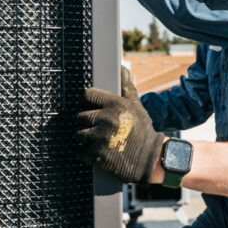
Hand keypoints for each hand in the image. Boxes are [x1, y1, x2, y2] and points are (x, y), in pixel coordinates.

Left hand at [76, 68, 163, 182]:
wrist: (149, 159)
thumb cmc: (143, 131)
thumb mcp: (137, 106)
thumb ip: (126, 87)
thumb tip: (122, 69)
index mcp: (115, 104)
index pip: (87, 95)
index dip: (87, 102)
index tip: (90, 108)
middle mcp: (106, 119)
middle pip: (79, 116)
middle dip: (86, 122)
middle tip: (96, 127)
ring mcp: (100, 138)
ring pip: (78, 134)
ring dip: (85, 138)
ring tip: (98, 140)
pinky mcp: (96, 156)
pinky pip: (80, 152)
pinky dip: (86, 154)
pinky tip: (98, 152)